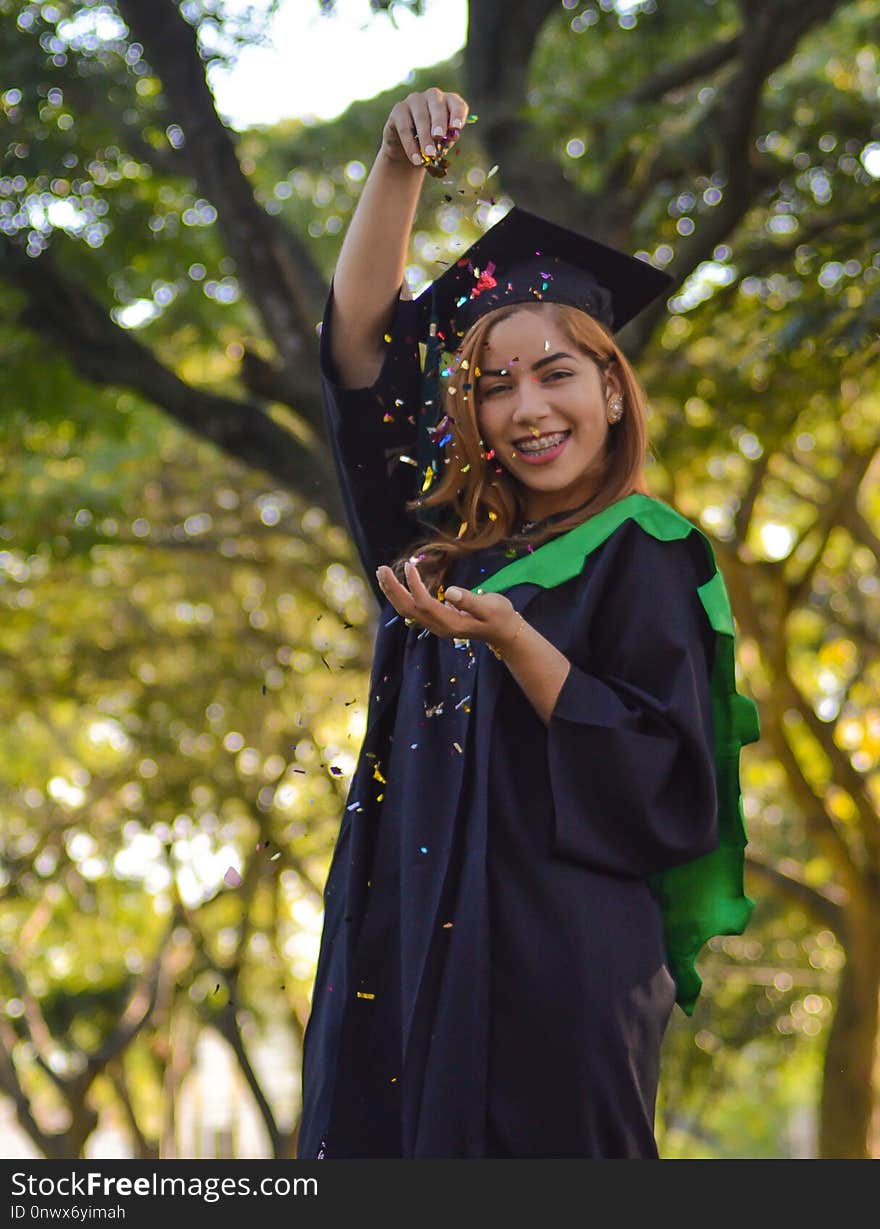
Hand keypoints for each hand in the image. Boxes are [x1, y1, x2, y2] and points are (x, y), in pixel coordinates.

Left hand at [376, 560, 519, 648]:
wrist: (503, 632)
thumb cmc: (500, 616)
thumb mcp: (491, 607)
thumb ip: (471, 601)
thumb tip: (450, 592)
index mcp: (451, 623)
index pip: (425, 604)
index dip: (414, 585)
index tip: (409, 565)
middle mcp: (439, 627)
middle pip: (408, 609)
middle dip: (393, 589)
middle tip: (381, 568)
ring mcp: (436, 626)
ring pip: (407, 610)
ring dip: (392, 592)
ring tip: (382, 573)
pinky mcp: (436, 621)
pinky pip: (412, 609)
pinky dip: (400, 596)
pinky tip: (395, 585)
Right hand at [380, 87, 469, 170]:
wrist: (410, 151)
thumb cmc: (433, 143)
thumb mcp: (444, 142)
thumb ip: (448, 139)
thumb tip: (452, 137)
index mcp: (449, 102)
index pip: (457, 104)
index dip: (458, 114)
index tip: (456, 128)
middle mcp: (433, 96)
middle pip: (437, 106)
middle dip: (438, 122)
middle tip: (439, 137)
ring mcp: (414, 100)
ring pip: (420, 116)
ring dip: (425, 137)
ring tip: (428, 154)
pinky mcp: (399, 109)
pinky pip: (405, 127)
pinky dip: (410, 145)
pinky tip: (416, 158)